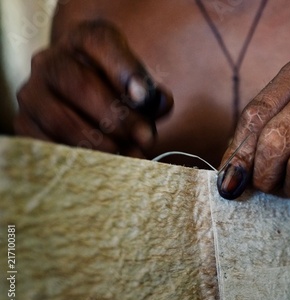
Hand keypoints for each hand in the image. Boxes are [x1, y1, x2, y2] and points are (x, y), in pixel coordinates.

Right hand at [15, 20, 172, 157]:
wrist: (83, 104)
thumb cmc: (118, 94)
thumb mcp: (138, 86)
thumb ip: (152, 94)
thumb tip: (160, 103)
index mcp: (83, 41)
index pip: (99, 42)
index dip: (123, 70)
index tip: (144, 98)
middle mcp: (50, 60)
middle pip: (79, 85)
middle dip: (118, 118)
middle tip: (145, 138)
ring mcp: (32, 93)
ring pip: (61, 120)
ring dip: (100, 143)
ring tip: (129, 154)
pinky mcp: (25, 124)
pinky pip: (47, 145)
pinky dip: (79, 158)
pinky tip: (104, 164)